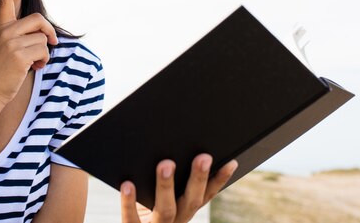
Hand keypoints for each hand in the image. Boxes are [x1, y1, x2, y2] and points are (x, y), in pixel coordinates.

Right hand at [0, 0, 57, 105]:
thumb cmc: (1, 72)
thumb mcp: (6, 49)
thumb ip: (22, 38)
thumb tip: (48, 37)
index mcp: (0, 28)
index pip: (4, 2)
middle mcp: (4, 32)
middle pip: (38, 20)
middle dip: (49, 31)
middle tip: (53, 42)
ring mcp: (10, 43)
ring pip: (43, 39)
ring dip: (44, 52)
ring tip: (34, 62)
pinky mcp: (18, 55)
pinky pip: (43, 50)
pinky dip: (43, 61)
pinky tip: (33, 68)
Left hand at [120, 155, 237, 222]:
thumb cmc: (143, 203)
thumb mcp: (160, 192)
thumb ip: (169, 174)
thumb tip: (172, 143)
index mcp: (184, 209)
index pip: (206, 194)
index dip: (219, 180)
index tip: (231, 161)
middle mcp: (175, 220)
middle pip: (191, 201)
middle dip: (198, 178)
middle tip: (203, 157)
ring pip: (166, 210)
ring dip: (166, 186)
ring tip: (166, 164)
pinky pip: (131, 218)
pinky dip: (129, 202)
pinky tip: (128, 184)